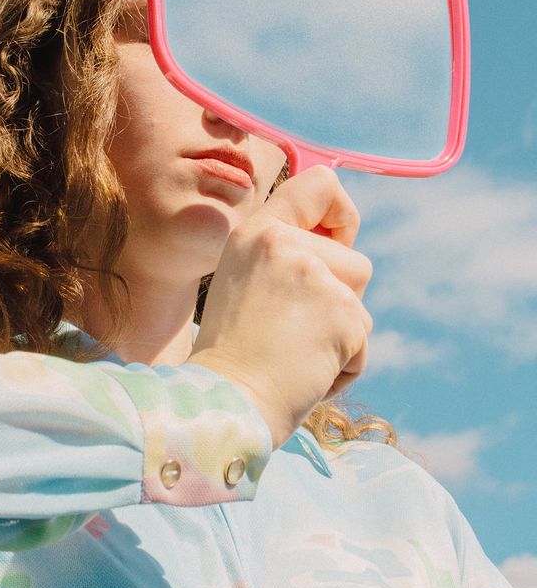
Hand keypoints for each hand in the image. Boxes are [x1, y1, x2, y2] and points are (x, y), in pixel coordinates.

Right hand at [188, 165, 372, 449]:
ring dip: (340, 335)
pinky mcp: (342, 313)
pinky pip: (363, 340)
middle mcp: (282, 242)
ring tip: (294, 351)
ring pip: (360, 300)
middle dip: (338, 301)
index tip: (338, 243)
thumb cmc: (234, 353)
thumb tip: (343, 245)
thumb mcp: (245, 280)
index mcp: (257, 231)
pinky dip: (343, 365)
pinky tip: (304, 372)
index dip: (342, 214)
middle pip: (355, 261)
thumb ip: (285, 255)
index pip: (322, 184)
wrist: (223, 404)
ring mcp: (313, 275)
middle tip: (290, 329)